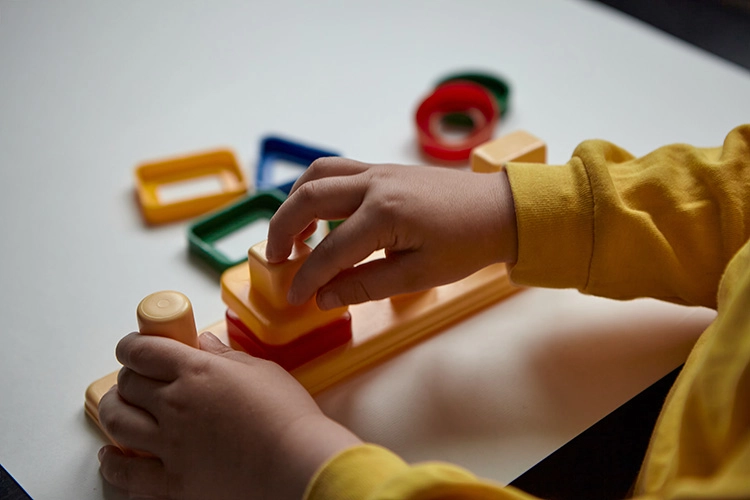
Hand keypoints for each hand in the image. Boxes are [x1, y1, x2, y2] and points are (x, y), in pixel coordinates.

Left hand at [97, 332, 360, 499]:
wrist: (298, 465)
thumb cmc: (288, 418)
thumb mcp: (262, 372)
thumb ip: (227, 357)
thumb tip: (204, 344)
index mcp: (197, 371)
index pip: (144, 351)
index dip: (130, 346)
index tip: (131, 348)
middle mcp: (175, 404)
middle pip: (128, 384)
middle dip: (127, 377)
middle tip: (135, 379)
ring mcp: (170, 445)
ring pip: (117, 421)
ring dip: (113, 410)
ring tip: (118, 408)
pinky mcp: (172, 483)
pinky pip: (126, 474)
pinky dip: (112, 463)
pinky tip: (112, 457)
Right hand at [266, 157, 517, 309]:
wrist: (500, 209)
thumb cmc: (466, 244)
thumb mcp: (418, 275)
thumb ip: (365, 285)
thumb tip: (323, 297)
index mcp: (384, 215)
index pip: (330, 251)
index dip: (306, 278)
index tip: (293, 298)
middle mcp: (374, 184)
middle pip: (309, 199)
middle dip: (281, 230)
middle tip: (274, 260)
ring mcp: (377, 171)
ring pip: (317, 175)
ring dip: (294, 202)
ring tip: (291, 235)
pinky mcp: (383, 169)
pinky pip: (336, 170)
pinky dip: (315, 189)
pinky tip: (318, 212)